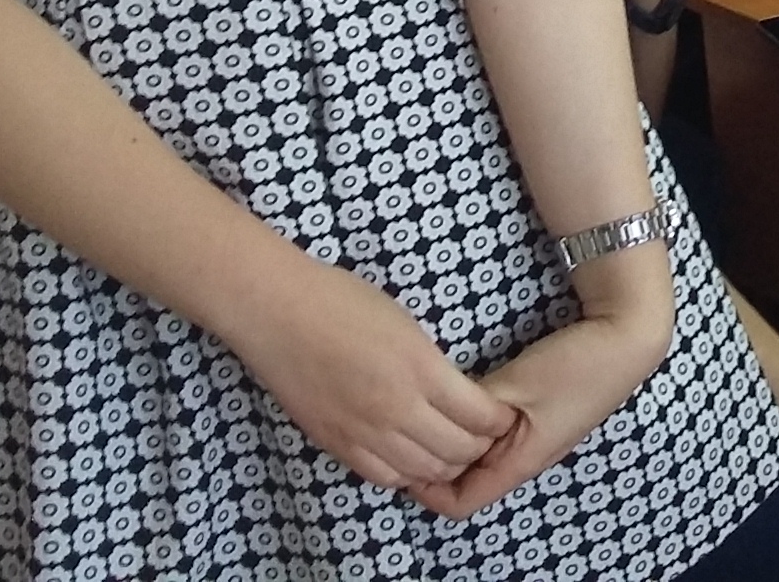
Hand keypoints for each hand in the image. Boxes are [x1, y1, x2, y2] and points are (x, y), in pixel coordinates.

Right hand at [223, 258, 518, 495]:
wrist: (277, 312)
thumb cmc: (342, 302)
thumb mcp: (408, 325)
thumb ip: (434, 367)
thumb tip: (457, 395)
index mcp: (422, 370)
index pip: (481, 417)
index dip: (499, 421)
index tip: (501, 414)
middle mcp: (398, 408)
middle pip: (459, 451)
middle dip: (479, 447)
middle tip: (480, 435)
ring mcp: (365, 432)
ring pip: (424, 471)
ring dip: (445, 465)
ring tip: (448, 449)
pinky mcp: (336, 444)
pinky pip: (383, 477)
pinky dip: (406, 473)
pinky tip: (410, 457)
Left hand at [414, 305, 678, 517]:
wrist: (626, 335)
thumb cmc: (573, 366)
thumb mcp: (512, 385)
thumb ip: (470, 408)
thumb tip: (433, 419)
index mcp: (520, 462)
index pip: (460, 503)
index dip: (425, 490)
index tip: (403, 458)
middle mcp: (529, 458)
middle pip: (471, 482)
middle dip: (438, 466)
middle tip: (410, 432)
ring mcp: (540, 437)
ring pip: (485, 458)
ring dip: (459, 444)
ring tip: (432, 414)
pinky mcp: (546, 415)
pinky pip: (501, 436)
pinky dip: (477, 428)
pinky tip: (466, 401)